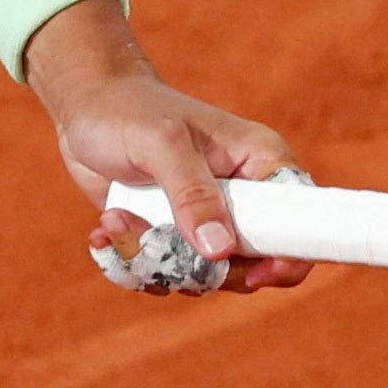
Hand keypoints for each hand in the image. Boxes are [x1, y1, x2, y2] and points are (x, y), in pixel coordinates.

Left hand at [26, 0, 312, 294]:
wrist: (85, 108)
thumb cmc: (128, 109)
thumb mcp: (160, 143)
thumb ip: (191, 193)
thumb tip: (221, 251)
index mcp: (261, 164)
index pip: (302, 224)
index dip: (286, 259)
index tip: (248, 273)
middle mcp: (242, 200)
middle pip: (249, 268)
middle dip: (196, 268)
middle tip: (153, 239)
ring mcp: (208, 222)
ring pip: (202, 278)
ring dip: (153, 262)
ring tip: (116, 219)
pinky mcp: (174, 238)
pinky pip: (167, 275)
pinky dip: (134, 264)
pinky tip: (107, 229)